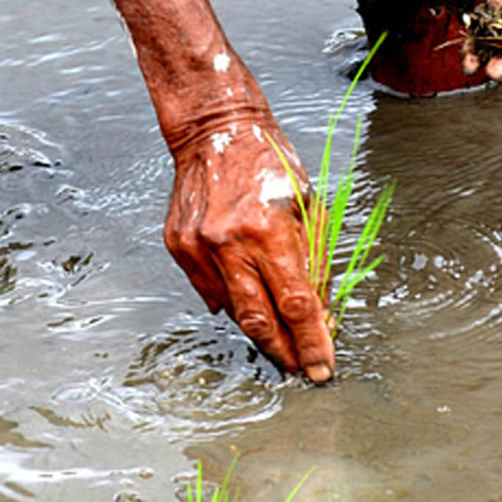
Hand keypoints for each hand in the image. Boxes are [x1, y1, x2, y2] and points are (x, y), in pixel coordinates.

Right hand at [163, 106, 334, 382]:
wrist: (216, 132)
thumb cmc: (269, 166)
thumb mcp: (308, 209)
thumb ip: (313, 263)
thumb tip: (318, 314)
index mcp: (270, 231)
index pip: (297, 305)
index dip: (312, 342)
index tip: (321, 369)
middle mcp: (231, 243)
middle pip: (259, 320)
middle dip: (283, 351)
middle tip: (299, 367)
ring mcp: (200, 247)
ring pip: (232, 310)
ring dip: (259, 329)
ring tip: (279, 339)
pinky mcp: (179, 246)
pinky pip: (208, 289)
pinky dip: (229, 299)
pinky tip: (244, 300)